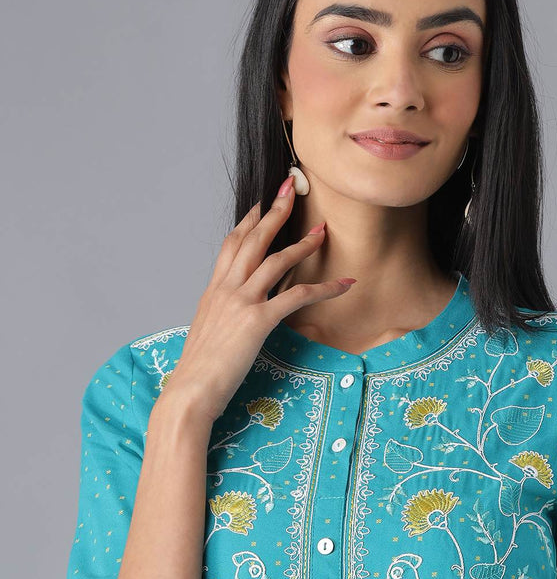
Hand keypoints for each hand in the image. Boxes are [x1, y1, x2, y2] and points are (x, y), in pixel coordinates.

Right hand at [158, 176, 353, 424]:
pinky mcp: (258, 320)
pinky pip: (297, 296)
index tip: (264, 202)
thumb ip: (220, 317)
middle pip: (254, 238)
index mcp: (213, 291)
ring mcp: (241, 301)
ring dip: (303, 243)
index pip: (232, 244)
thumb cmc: (198, 371)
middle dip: (275, 210)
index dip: (250, 220)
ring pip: (276, 260)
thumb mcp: (207, 333)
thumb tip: (231, 317)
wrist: (190, 391)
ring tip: (322, 230)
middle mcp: (225, 289)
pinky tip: (343, 285)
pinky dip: (324, 288)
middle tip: (292, 187)